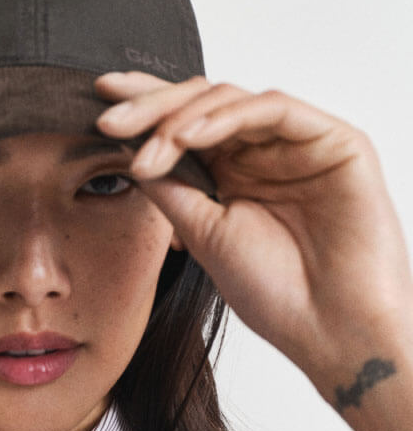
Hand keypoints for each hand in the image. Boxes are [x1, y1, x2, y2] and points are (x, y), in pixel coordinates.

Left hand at [95, 71, 411, 399]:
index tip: (97, 111)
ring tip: (145, 145)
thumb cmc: (277, 294)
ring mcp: (300, 143)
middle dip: (152, 107)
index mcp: (235, 173)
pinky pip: (273, 109)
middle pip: (203, 104)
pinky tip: (188, 137)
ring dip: (180, 117)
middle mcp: (266, 151)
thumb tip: (126, 152)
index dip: (144, 111)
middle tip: (109, 119)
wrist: (332, 330)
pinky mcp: (335, 140)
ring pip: (232, 100)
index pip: (185, 127)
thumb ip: (171, 189)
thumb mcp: (203, 235)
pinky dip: (226, 117)